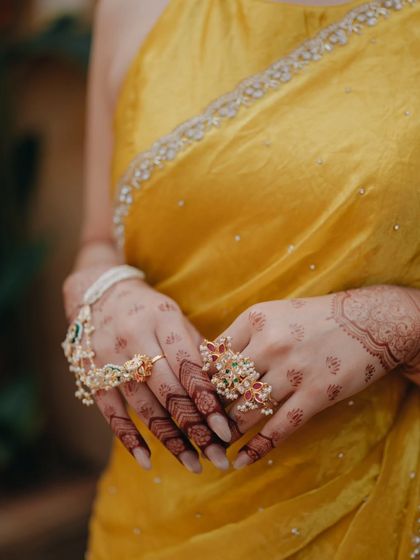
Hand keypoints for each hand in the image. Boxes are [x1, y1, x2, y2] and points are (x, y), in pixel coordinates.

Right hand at [63, 265, 231, 472]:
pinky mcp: (92, 375)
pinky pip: (111, 413)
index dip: (208, 400)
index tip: (226, 430)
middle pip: (168, 391)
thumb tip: (228, 383)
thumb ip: (198, 348)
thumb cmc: (149, 311)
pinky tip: (147, 461)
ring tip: (194, 464)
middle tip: (218, 457)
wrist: (99, 295)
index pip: (189, 366)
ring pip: (143, 407)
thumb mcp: (176, 317)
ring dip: (170, 439)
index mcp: (163, 320)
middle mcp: (135, 338)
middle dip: (195, 428)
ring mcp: (110, 359)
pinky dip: (129, 438)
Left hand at [215, 285, 419, 467]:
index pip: (213, 358)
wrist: (368, 321)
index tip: (191, 402)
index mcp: (254, 320)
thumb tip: (207, 363)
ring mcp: (293, 370)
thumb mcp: (273, 313)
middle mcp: (270, 344)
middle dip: (207, 413)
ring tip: (213, 448)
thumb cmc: (313, 318)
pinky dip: (257, 448)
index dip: (198, 384)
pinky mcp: (315, 394)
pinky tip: (242, 460)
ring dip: (226, 434)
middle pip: (225, 386)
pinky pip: (279, 427)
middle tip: (195, 431)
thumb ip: (242, 335)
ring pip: (246, 409)